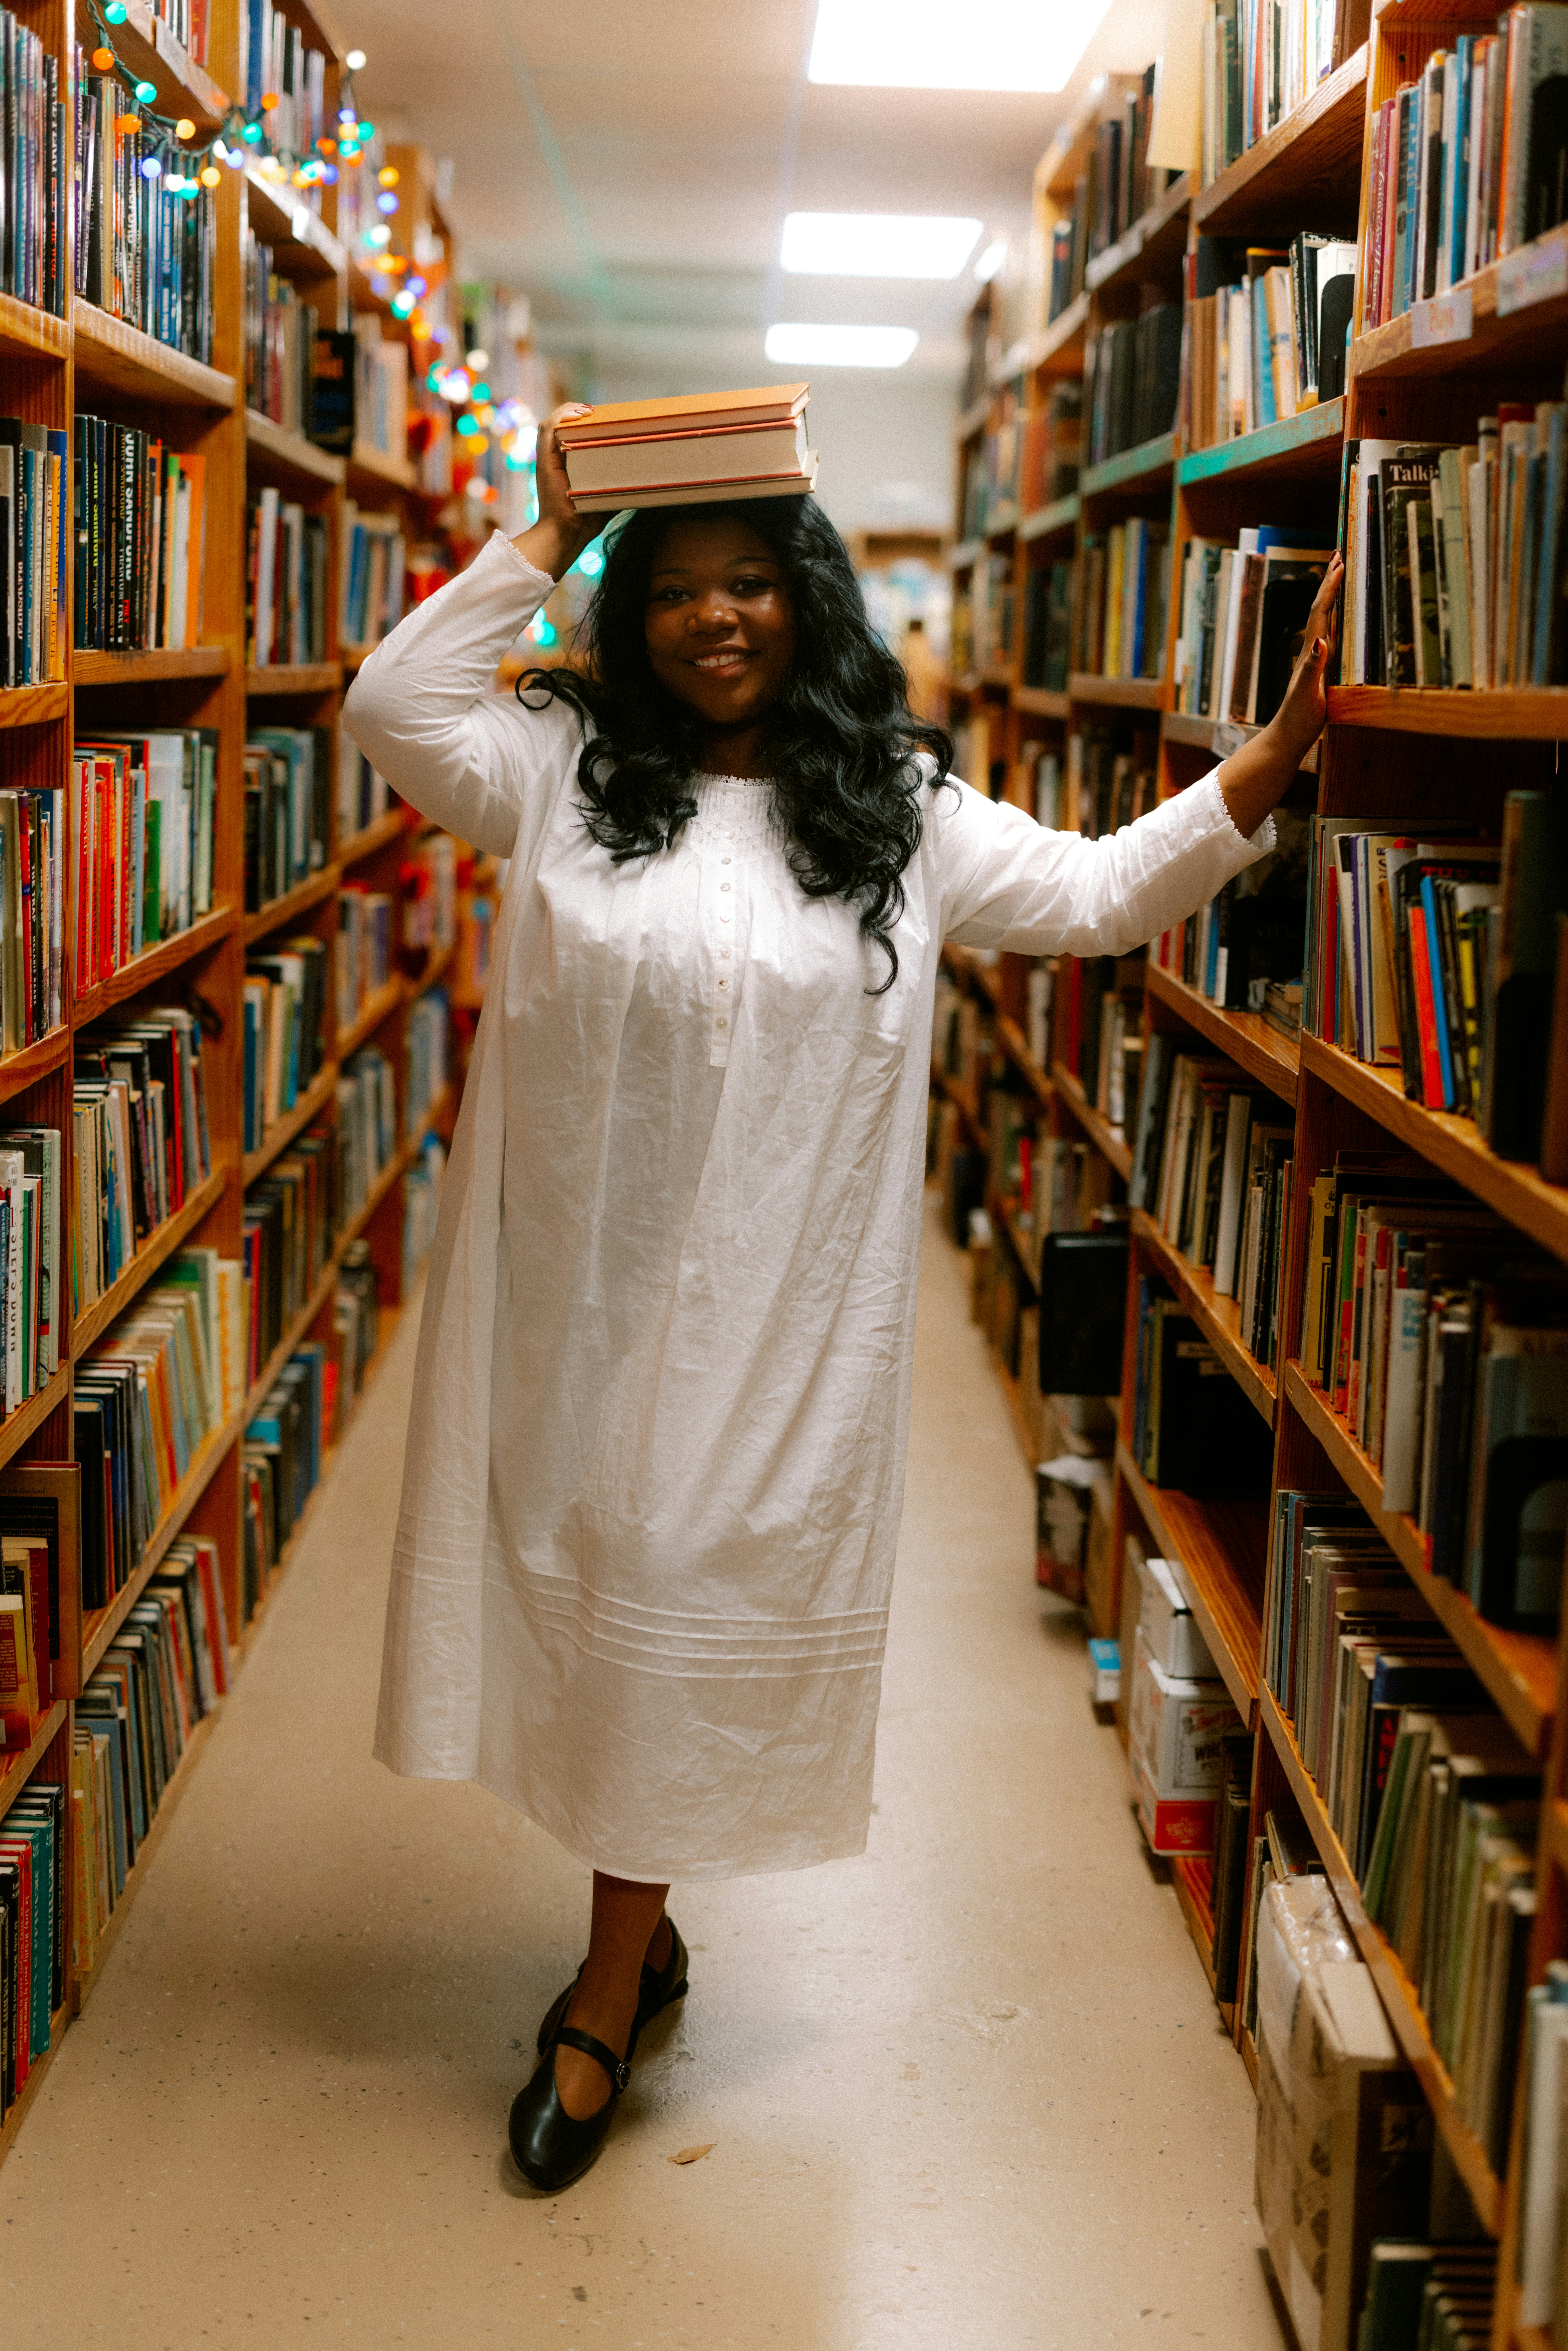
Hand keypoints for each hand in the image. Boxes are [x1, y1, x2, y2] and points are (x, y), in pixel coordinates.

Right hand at [512, 403, 603, 581]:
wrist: (568, 535)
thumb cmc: (587, 520)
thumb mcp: (608, 495)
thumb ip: (619, 484)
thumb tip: (646, 477)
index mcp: (567, 464)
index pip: (573, 434)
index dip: (587, 422)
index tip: (606, 419)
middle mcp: (555, 459)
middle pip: (563, 424)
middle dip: (581, 414)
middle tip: (601, 413)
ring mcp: (548, 459)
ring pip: (553, 423)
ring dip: (570, 411)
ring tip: (589, 411)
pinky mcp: (544, 460)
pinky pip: (547, 429)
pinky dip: (561, 416)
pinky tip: (578, 414)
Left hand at [1268, 550, 1342, 766]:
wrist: (1287, 738)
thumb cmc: (1297, 720)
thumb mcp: (1306, 694)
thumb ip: (1312, 669)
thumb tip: (1321, 642)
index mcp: (1311, 652)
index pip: (1321, 612)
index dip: (1331, 588)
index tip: (1341, 563)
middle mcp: (1312, 651)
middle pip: (1322, 608)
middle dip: (1331, 581)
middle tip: (1341, 554)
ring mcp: (1316, 659)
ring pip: (1327, 618)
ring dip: (1334, 595)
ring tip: (1342, 574)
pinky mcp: (1321, 669)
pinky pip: (1332, 635)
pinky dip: (1338, 618)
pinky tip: (1343, 615)